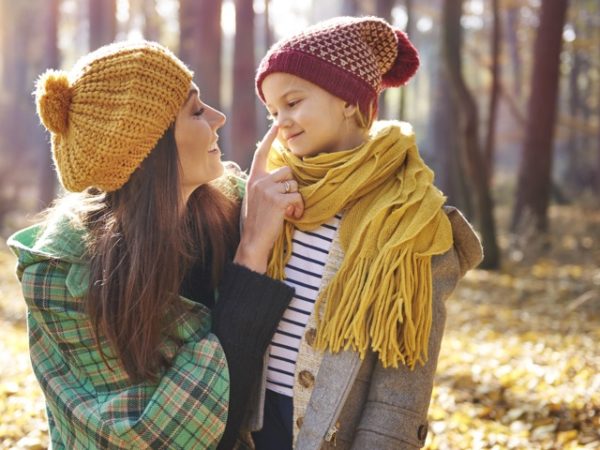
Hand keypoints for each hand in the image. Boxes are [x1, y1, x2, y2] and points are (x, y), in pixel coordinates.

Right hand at [234, 125, 303, 272]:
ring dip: (296, 198)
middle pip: (287, 171)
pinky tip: (292, 216)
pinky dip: (298, 208)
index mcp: (253, 179)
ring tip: (288, 212)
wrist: (253, 241)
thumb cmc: (257, 222)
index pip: (261, 153)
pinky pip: (297, 197)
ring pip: (294, 184)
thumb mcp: (255, 199)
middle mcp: (259, 181)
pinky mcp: (277, 200)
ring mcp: (267, 190)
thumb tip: (282, 177)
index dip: (270, 138)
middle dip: (291, 186)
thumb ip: (264, 185)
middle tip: (287, 203)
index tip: (277, 125)